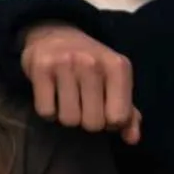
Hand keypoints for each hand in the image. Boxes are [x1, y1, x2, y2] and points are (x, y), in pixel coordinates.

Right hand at [22, 23, 142, 144]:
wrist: (55, 33)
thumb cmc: (90, 63)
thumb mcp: (115, 81)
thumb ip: (128, 112)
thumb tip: (132, 139)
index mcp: (117, 66)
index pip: (118, 117)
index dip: (111, 122)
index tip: (104, 108)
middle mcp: (92, 62)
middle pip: (93, 123)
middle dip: (87, 120)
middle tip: (83, 103)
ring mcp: (65, 63)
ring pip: (69, 120)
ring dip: (67, 116)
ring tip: (67, 97)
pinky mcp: (41, 67)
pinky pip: (46, 112)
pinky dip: (49, 111)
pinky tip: (52, 95)